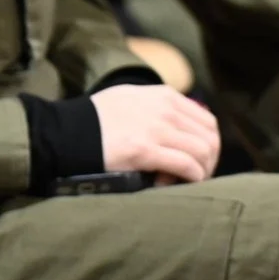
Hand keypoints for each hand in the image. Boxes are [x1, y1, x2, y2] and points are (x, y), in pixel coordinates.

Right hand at [90, 84, 219, 183]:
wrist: (68, 131)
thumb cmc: (98, 119)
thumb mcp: (132, 98)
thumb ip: (158, 107)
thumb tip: (180, 126)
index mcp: (164, 95)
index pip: (207, 121)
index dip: (207, 146)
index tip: (195, 162)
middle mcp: (165, 108)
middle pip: (210, 138)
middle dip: (207, 162)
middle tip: (192, 177)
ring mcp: (157, 128)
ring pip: (203, 153)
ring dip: (198, 172)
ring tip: (179, 181)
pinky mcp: (146, 150)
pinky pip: (187, 167)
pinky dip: (187, 180)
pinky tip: (170, 184)